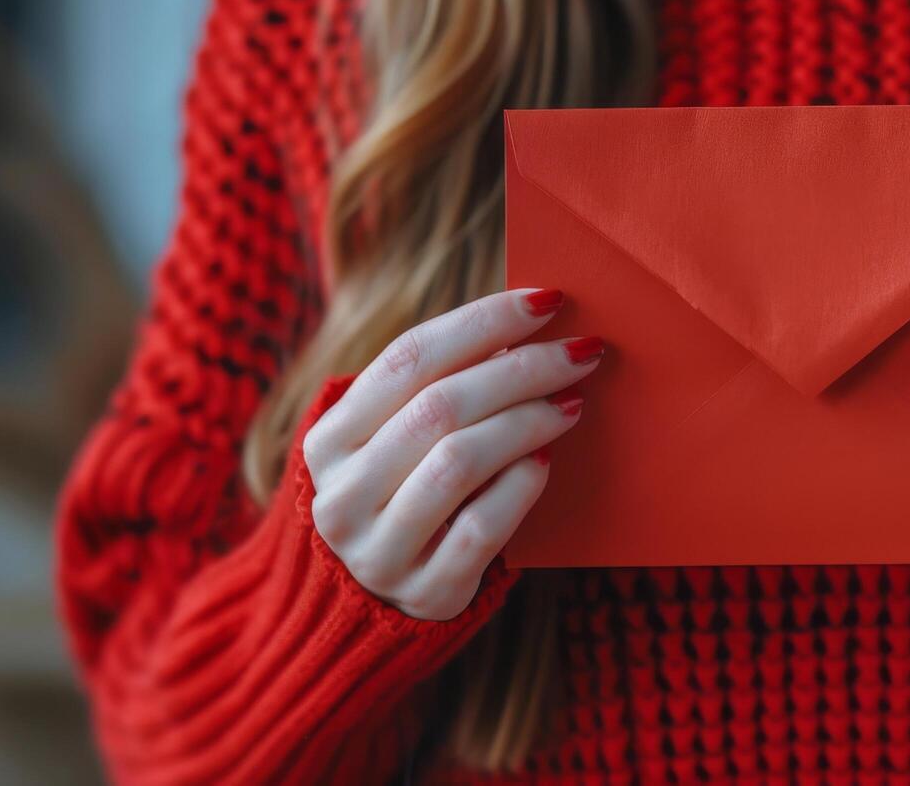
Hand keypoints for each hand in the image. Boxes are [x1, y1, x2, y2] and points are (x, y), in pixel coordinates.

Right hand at [301, 287, 600, 619]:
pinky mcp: (424, 591)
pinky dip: (522, 486)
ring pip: (460, 462)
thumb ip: (437, 389)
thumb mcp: (396, 443)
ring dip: (528, 422)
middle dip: (522, 369)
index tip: (548, 301)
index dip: (483, 321)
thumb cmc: (407, 497)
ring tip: (572, 403)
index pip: (409, 357)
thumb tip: (526, 323)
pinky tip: (545, 462)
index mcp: (329, 440)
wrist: (374, 608)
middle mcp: (342, 494)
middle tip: (580, 353)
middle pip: (440, 405)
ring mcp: (378, 548)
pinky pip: (483, 526)